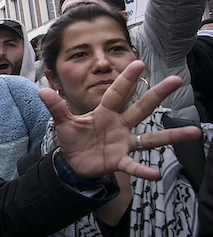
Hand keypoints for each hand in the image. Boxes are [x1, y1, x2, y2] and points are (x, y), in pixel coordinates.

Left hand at [40, 60, 201, 179]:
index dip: (126, 79)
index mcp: (105, 113)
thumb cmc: (74, 139)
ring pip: (150, 138)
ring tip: (194, 131)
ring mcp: (123, 143)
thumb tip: (42, 91)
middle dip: (157, 95)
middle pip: (141, 108)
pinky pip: (133, 165)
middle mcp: (119, 125)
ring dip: (171, 136)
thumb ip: (56, 108)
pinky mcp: (120, 160)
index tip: (138, 62)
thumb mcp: (63, 123)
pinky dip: (142, 170)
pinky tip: (155, 174)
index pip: (117, 93)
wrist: (74, 163)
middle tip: (177, 80)